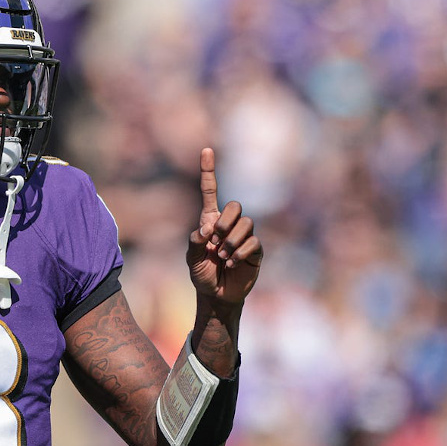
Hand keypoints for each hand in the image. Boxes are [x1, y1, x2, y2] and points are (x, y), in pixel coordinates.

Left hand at [186, 148, 262, 304]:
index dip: (208, 170)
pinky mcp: (255, 250)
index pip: (210, 190)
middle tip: (215, 240)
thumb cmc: (202, 274)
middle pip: (235, 205)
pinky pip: (253, 242)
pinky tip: (231, 265)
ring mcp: (244, 236)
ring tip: (222, 258)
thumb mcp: (191, 258)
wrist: (217, 296)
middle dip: (226, 221)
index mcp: (210, 220)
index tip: (206, 149)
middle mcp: (229, 225)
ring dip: (231, 242)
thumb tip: (208, 229)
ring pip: (246, 224)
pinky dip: (239, 254)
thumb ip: (194, 241)